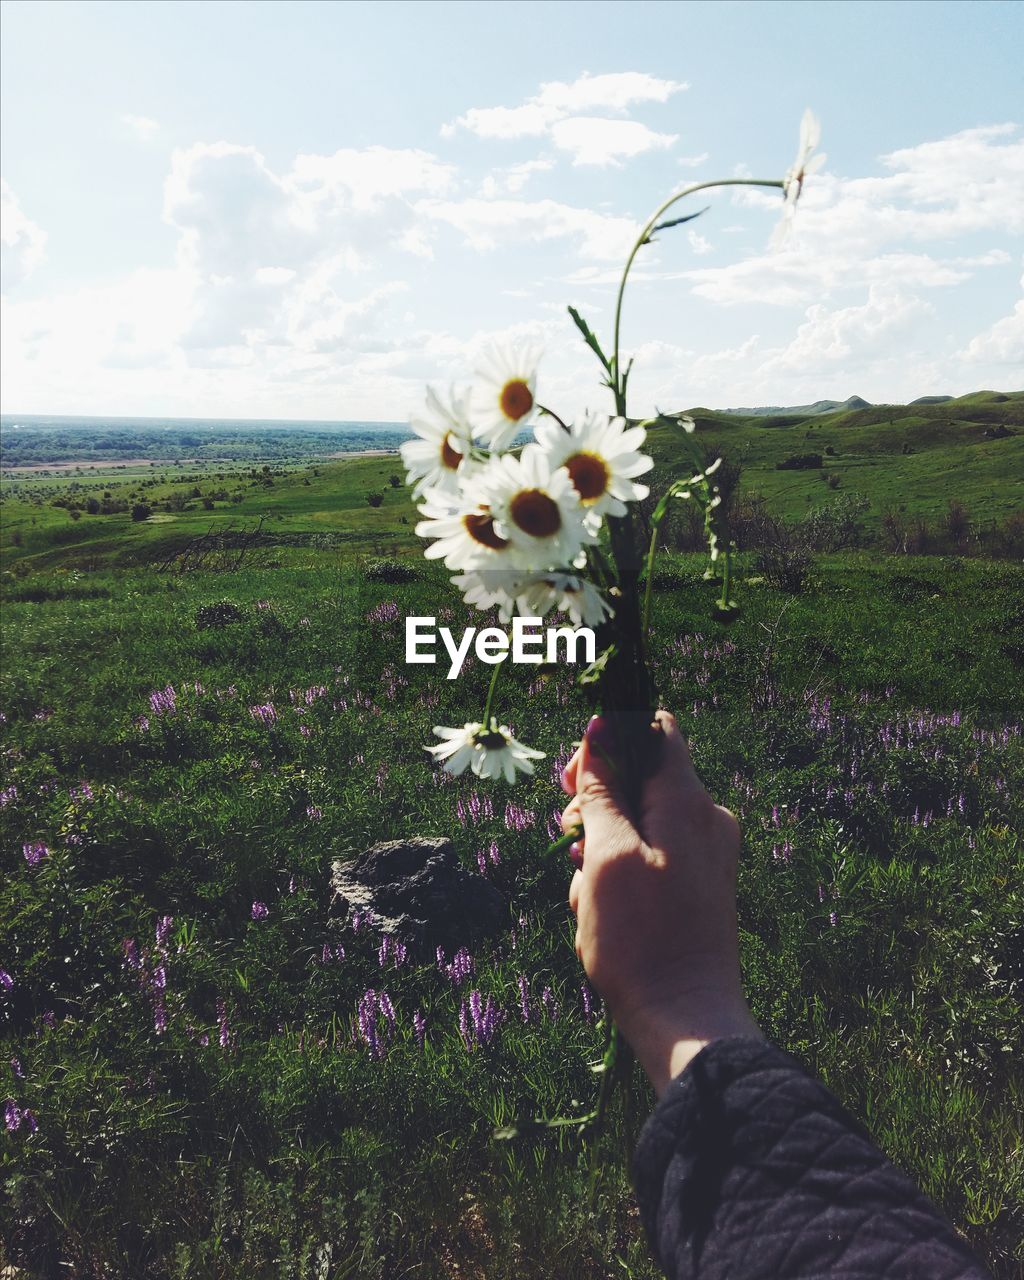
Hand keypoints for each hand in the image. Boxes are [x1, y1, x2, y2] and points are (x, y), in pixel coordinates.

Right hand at [560, 709, 760, 1095]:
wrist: (687, 1021)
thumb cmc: (642, 940)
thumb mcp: (606, 856)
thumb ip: (601, 790)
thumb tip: (597, 731)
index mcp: (689, 801)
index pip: (654, 728)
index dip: (609, 740)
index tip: (575, 779)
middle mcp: (707, 818)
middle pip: (639, 778)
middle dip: (595, 807)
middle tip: (572, 847)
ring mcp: (707, 853)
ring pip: (637, 822)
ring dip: (600, 851)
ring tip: (589, 900)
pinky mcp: (699, 884)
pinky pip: (649, 857)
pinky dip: (619, 876)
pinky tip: (604, 917)